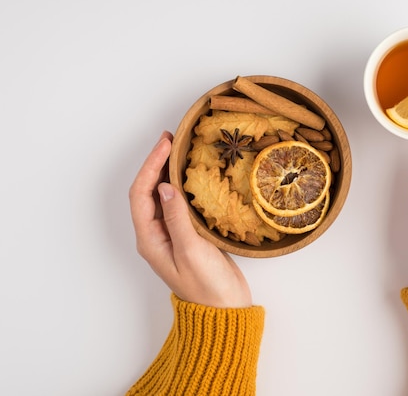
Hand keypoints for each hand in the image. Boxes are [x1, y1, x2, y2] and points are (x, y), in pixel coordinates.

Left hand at [129, 131, 251, 307]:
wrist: (224, 308)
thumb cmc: (207, 285)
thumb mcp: (191, 250)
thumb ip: (178, 218)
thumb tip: (166, 187)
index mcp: (150, 239)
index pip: (141, 194)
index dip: (150, 166)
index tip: (165, 144)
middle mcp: (156, 234)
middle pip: (148, 192)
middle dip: (156, 164)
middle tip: (170, 140)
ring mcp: (172, 235)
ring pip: (163, 196)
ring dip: (168, 173)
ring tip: (179, 151)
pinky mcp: (188, 236)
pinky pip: (179, 204)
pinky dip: (183, 186)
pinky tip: (194, 176)